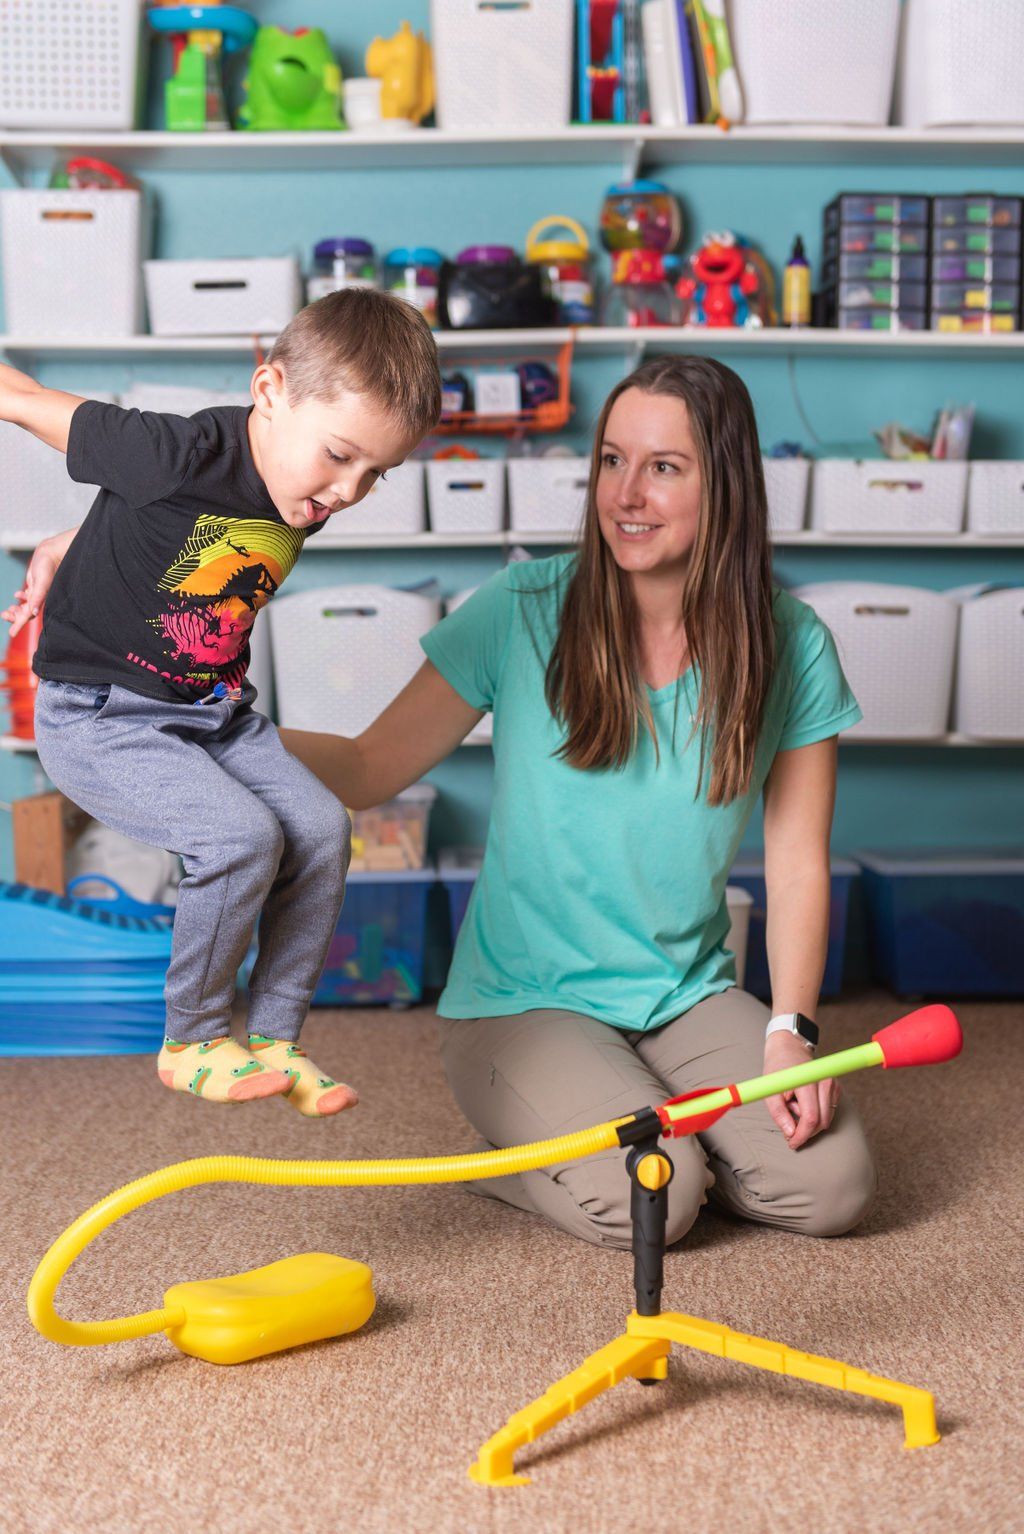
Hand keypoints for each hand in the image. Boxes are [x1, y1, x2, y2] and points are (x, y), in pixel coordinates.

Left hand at [1, 539, 60, 636]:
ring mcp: (37, 593)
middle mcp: (38, 599)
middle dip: (14, 617)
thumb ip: (38, 597)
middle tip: (4, 616)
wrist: (51, 554)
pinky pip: (28, 596)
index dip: (19, 625)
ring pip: (25, 606)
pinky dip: (21, 598)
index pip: (28, 617)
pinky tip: (17, 595)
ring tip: (6, 611)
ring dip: (15, 610)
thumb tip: (33, 614)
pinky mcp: (35, 586)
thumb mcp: (42, 582)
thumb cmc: (48, 567)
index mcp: (40, 600)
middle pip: (25, 614)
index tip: (11, 633)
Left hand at [763, 1029, 838, 1150]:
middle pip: (821, 1122)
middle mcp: (824, 1083)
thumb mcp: (770, 1090)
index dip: (802, 1135)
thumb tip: (790, 1133)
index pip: (811, 1118)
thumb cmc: (777, 1068)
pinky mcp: (835, 1087)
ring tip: (794, 1106)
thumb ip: (778, 1113)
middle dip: (805, 1131)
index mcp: (807, 1083)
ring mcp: (832, 1084)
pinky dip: (817, 1113)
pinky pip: (829, 1110)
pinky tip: (804, 1102)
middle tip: (788, 1126)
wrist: (789, 1047)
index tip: (792, 1143)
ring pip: (827, 1118)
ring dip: (810, 1121)